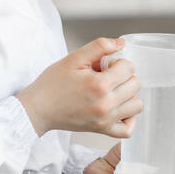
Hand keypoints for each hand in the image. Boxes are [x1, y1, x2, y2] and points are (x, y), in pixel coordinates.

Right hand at [16, 37, 143, 137]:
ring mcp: (105, 120)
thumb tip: (121, 43)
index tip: (104, 66)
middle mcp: (106, 104)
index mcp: (99, 84)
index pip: (129, 68)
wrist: (37, 109)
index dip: (118, 62)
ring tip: (112, 92)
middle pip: (135, 84)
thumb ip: (99, 47)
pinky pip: (128, 130)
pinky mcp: (102, 130)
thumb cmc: (52, 84)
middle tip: (106, 77)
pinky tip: (119, 109)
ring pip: (137, 105)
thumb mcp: (73, 59)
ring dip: (128, 95)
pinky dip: (129, 119)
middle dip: (124, 76)